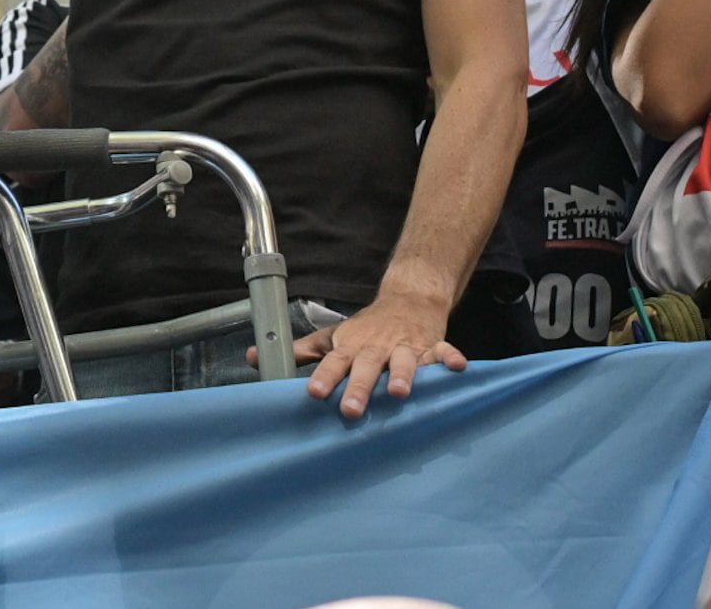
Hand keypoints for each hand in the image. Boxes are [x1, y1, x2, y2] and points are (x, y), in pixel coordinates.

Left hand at [293, 294, 465, 420]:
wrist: (407, 299)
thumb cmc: (366, 328)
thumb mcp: (334, 337)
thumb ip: (301, 352)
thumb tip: (252, 358)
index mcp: (352, 347)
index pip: (334, 362)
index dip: (324, 377)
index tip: (314, 394)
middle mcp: (378, 348)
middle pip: (367, 367)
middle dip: (359, 387)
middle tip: (351, 410)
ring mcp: (407, 347)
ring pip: (405, 361)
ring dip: (404, 375)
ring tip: (400, 393)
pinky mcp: (433, 346)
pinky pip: (444, 352)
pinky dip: (451, 358)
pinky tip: (458, 368)